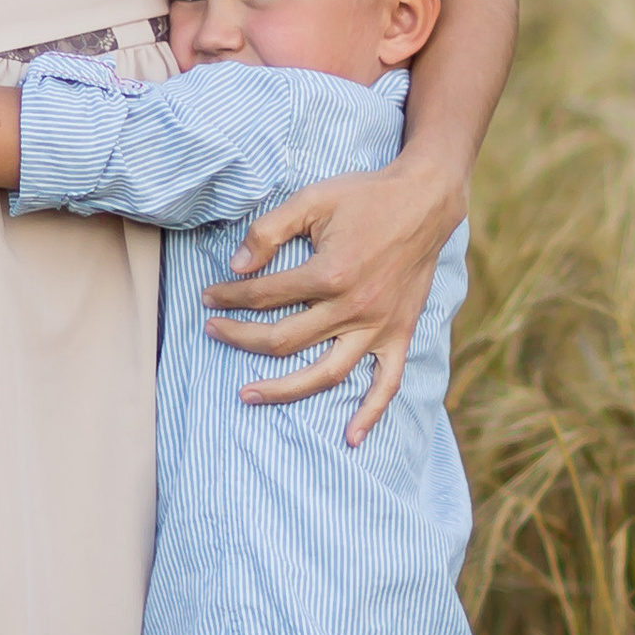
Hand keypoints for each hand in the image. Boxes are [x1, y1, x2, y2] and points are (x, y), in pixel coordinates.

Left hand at [201, 158, 461, 442]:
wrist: (425, 201)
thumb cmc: (365, 197)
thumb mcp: (312, 199)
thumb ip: (270, 230)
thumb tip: (236, 265)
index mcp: (329, 273)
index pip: (264, 295)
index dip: (230, 296)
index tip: (209, 297)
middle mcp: (353, 307)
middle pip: (284, 338)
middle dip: (240, 338)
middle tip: (213, 332)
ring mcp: (377, 326)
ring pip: (325, 372)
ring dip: (284, 389)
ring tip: (248, 395)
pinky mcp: (399, 334)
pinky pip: (386, 382)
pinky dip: (370, 413)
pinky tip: (349, 437)